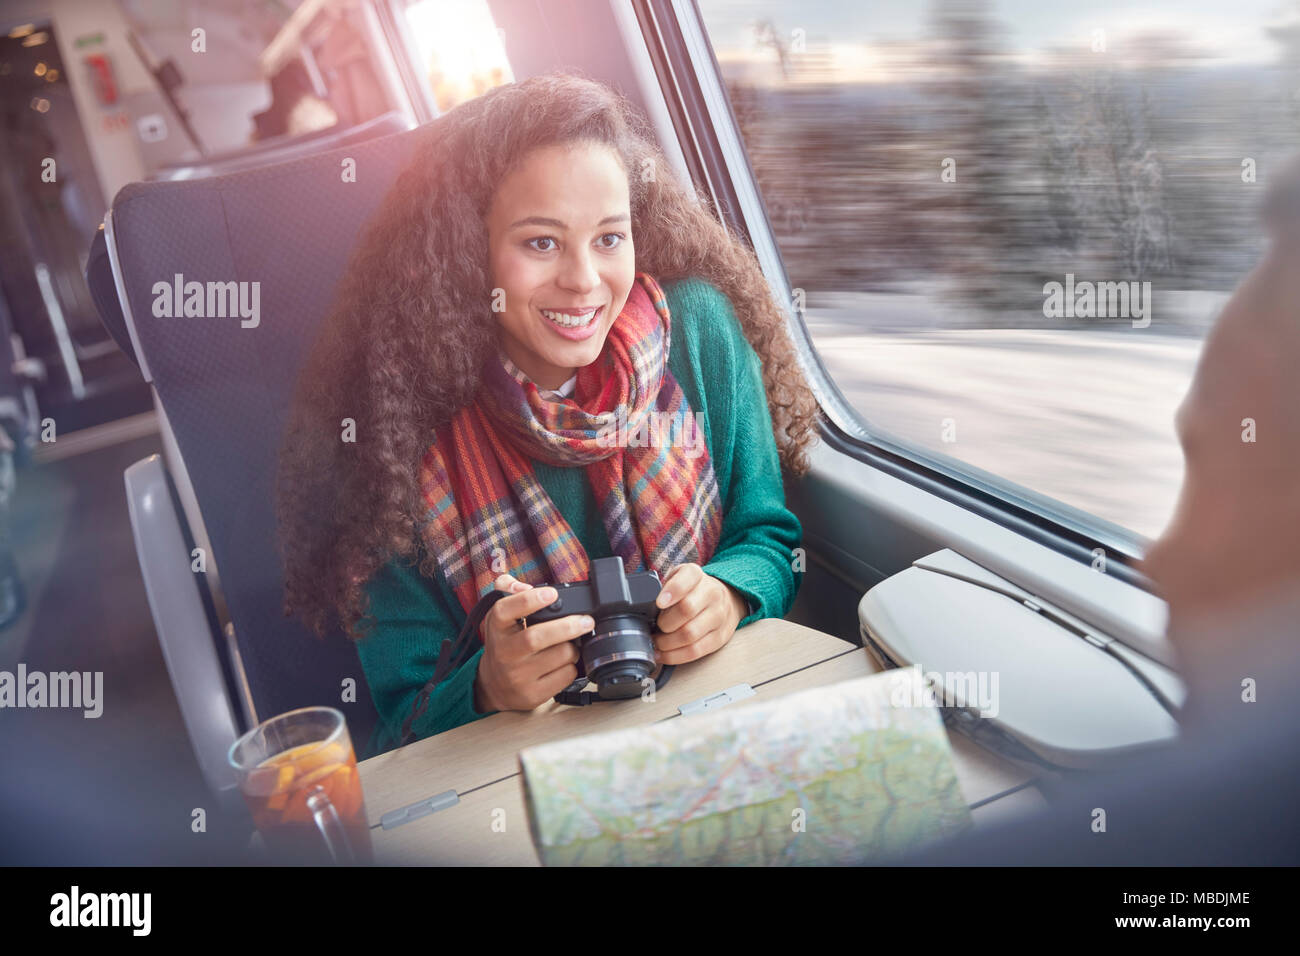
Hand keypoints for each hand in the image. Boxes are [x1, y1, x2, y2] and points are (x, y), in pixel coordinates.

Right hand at [473, 574, 590, 712]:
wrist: (494, 686)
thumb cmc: (504, 644)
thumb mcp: (500, 616)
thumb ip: (508, 589)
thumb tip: (526, 586)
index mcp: (496, 627)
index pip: (505, 610)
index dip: (529, 600)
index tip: (552, 593)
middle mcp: (504, 652)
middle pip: (536, 638)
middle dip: (568, 627)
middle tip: (587, 621)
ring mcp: (517, 676)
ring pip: (558, 656)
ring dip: (574, 647)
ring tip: (572, 644)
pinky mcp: (531, 695)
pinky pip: (565, 677)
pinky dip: (573, 666)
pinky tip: (566, 662)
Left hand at [652, 563, 746, 665]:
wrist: (723, 600)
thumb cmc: (692, 591)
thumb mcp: (677, 577)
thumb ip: (661, 585)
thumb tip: (641, 604)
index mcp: (697, 576)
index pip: (688, 578)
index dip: (673, 591)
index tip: (659, 602)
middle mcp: (712, 593)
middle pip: (687, 609)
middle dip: (664, 623)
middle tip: (655, 627)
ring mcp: (718, 616)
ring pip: (690, 634)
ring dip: (667, 643)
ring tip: (656, 642)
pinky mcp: (720, 637)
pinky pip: (696, 651)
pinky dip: (675, 656)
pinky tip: (663, 654)